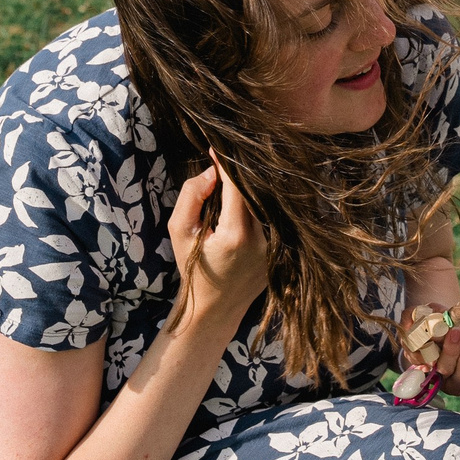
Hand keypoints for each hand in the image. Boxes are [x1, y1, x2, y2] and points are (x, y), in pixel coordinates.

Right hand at [167, 156, 268, 331]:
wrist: (214, 309)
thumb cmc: (192, 269)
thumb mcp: (180, 232)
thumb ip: (192, 197)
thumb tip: (213, 172)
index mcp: (236, 234)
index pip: (239, 186)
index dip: (228, 165)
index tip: (217, 150)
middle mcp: (262, 239)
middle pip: (256, 192)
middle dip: (241, 176)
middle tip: (225, 162)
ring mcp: (275, 246)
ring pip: (265, 205)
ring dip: (251, 191)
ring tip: (234, 182)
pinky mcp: (280, 251)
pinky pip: (270, 220)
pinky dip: (258, 208)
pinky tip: (247, 201)